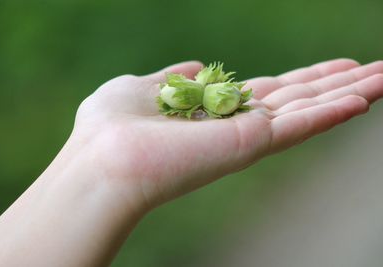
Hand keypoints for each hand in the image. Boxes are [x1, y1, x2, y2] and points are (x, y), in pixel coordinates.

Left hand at [73, 59, 382, 210]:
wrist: (103, 161)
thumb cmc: (110, 126)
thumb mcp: (141, 88)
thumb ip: (172, 77)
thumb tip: (196, 65)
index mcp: (213, 110)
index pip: (269, 92)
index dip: (303, 79)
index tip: (332, 67)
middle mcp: (236, 124)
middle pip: (298, 99)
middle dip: (339, 83)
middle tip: (378, 68)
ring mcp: (246, 137)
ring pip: (310, 111)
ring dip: (351, 94)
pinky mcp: (249, 145)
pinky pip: (300, 126)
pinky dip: (334, 112)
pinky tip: (366, 97)